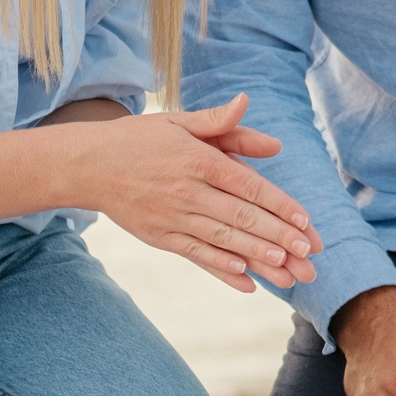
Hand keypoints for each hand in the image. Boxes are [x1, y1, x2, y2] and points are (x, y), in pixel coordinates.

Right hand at [75, 95, 321, 292]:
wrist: (87, 164)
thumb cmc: (140, 139)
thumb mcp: (179, 121)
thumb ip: (221, 123)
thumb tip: (255, 113)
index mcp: (197, 159)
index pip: (247, 185)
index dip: (278, 204)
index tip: (305, 221)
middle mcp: (187, 191)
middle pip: (240, 217)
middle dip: (278, 237)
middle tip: (308, 254)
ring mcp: (172, 217)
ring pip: (222, 241)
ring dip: (258, 259)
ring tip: (288, 273)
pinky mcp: (159, 237)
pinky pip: (195, 255)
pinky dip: (221, 269)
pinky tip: (246, 282)